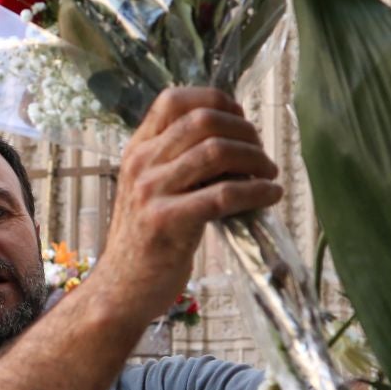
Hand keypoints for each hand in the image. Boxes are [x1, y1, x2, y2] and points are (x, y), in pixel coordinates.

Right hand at [86, 87, 281, 327]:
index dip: (215, 100)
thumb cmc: (146, 241)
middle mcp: (140, 163)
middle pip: (202, 121)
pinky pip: (222, 195)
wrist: (121, 289)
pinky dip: (255, 191)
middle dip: (244, 131)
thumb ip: (178, 162)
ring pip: (215, 153)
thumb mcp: (151, 190)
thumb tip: (232, 140)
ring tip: (269, 175)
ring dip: (255, 159)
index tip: (240, 119)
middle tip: (261, 153)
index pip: (174, 100)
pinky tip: (270, 195)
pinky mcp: (166, 222)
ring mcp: (151, 192)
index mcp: (137, 149)